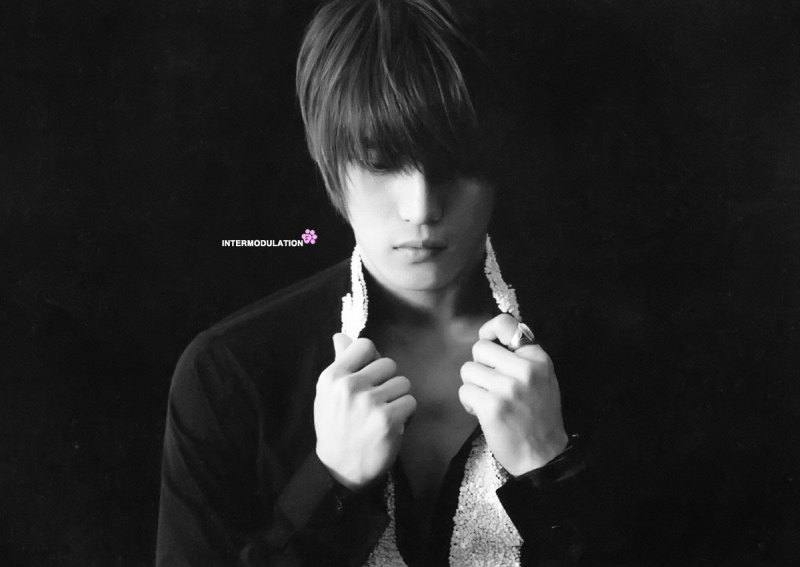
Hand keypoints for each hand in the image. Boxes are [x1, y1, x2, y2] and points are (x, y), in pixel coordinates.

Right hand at [314, 333, 416, 490]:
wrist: (341, 469)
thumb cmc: (336, 427)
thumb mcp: (329, 394)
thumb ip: (340, 363)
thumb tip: (341, 336)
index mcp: (332, 376)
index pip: (365, 345)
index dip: (372, 361)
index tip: (369, 378)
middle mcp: (349, 386)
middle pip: (389, 364)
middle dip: (387, 382)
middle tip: (376, 402)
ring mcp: (369, 402)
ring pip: (403, 383)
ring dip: (398, 399)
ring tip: (383, 415)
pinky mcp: (388, 419)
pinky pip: (411, 402)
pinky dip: (406, 415)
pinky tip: (392, 426)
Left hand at [459, 314, 567, 475]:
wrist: (544, 456)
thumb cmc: (539, 417)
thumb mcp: (542, 378)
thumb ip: (521, 357)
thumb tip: (492, 336)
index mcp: (537, 358)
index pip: (505, 324)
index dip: (489, 331)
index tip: (488, 342)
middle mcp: (524, 369)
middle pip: (480, 348)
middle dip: (479, 365)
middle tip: (490, 384)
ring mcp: (507, 387)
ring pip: (468, 369)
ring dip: (473, 386)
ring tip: (488, 401)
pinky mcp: (492, 406)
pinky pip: (464, 391)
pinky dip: (469, 403)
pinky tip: (483, 414)